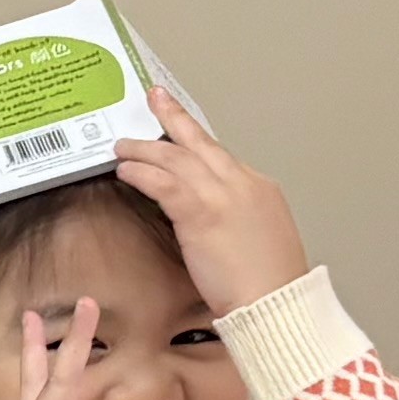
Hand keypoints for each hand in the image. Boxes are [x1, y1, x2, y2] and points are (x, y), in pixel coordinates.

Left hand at [106, 79, 307, 314]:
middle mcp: (242, 182)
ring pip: (176, 157)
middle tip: (155, 99)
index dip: (195, 142)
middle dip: (174, 117)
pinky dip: (142, 173)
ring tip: (122, 146)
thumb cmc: (268, 283)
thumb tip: (210, 216)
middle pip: (200, 141)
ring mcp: (222, 194)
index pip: (219, 156)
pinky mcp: (200, 212)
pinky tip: (126, 171)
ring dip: (145, 149)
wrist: (276, 301)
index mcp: (259, 187)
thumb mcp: (259, 237)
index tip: (180, 130)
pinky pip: (164, 183)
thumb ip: (235, 217)